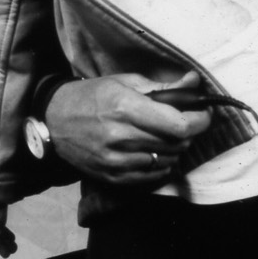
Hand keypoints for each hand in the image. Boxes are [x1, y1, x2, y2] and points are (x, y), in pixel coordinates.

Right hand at [45, 71, 213, 188]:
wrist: (54, 121)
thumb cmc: (92, 96)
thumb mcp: (125, 82)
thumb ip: (163, 86)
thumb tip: (194, 82)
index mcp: (126, 107)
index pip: (179, 125)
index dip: (200, 120)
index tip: (203, 114)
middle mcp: (122, 136)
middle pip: (177, 143)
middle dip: (188, 133)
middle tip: (182, 122)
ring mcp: (116, 160)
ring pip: (167, 161)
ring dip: (175, 149)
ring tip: (165, 136)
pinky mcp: (112, 176)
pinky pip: (152, 176)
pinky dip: (160, 165)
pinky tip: (153, 151)